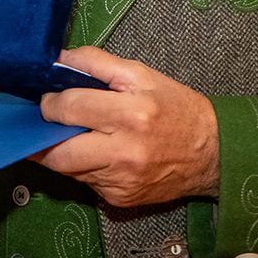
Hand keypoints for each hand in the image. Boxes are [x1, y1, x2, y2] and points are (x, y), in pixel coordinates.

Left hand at [33, 46, 219, 206]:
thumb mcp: (141, 74)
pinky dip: (84, 166)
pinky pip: (86, 182)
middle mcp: (125, 152)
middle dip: (44, 137)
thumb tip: (58, 59)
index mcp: (131, 114)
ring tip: (76, 134)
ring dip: (64, 152)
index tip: (49, 99)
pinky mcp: (120, 198)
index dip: (50, 102)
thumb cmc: (177, 109)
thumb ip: (96, 63)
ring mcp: (122, 180)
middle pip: (58, 153)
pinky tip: (99, 153)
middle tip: (47, 123)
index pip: (70, 109)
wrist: (213, 153)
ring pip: (69, 170)